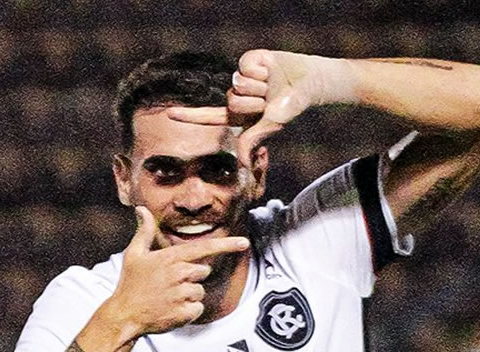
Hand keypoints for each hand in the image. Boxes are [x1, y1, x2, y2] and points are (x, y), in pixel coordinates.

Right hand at [103, 207, 248, 336]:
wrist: (124, 316)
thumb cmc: (129, 284)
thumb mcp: (133, 255)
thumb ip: (144, 231)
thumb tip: (142, 209)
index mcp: (170, 258)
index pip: (204, 248)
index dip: (227, 245)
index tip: (244, 243)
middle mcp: (179, 274)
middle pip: (203, 271)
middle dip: (191, 277)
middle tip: (168, 284)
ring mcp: (182, 294)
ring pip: (200, 291)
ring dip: (189, 295)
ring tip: (167, 298)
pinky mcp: (184, 313)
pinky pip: (198, 308)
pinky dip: (188, 311)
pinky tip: (171, 310)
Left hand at [168, 50, 334, 167]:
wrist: (310, 83)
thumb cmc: (290, 107)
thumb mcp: (271, 126)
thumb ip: (252, 140)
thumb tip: (241, 162)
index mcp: (238, 114)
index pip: (209, 115)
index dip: (189, 116)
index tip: (169, 114)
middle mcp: (237, 95)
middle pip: (232, 101)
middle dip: (254, 101)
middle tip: (270, 100)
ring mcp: (241, 77)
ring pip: (238, 83)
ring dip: (260, 86)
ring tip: (272, 85)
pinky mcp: (249, 60)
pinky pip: (245, 66)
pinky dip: (262, 69)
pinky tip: (271, 70)